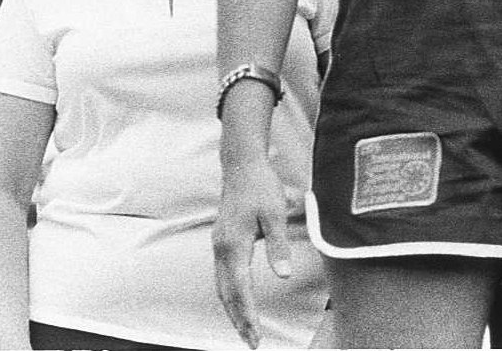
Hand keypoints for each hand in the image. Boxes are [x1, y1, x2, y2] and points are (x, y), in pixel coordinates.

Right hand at [213, 158, 292, 348]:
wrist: (242, 167)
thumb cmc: (261, 188)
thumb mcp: (276, 213)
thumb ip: (278, 246)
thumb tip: (283, 275)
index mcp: (233, 245)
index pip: (239, 289)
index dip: (247, 314)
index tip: (255, 335)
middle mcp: (221, 250)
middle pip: (226, 294)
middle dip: (239, 320)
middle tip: (253, 343)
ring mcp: (218, 247)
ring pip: (222, 287)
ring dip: (233, 310)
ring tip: (247, 330)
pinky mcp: (221, 244)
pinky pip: (222, 277)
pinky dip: (229, 295)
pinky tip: (238, 304)